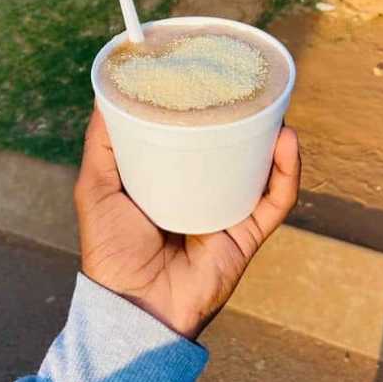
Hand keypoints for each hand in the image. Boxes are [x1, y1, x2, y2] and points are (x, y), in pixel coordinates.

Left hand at [75, 107, 299, 338]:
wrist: (133, 304)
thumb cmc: (109, 248)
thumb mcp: (96, 186)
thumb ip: (101, 145)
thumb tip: (105, 94)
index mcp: (167, 182)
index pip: (189, 140)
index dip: (200, 112)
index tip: (204, 77)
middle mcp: (200, 194)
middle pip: (230, 151)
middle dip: (243, 120)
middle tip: (246, 86)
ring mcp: (226, 214)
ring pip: (260, 170)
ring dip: (272, 138)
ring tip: (272, 105)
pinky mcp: (247, 235)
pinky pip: (276, 200)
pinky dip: (286, 172)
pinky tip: (286, 141)